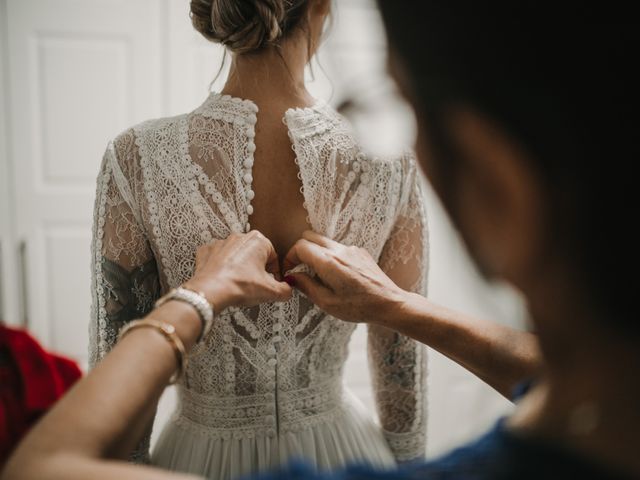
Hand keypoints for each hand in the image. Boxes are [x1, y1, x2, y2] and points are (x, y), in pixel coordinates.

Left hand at [185, 231, 291, 310]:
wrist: (211, 291)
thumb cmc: (240, 286)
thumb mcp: (271, 292)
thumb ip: (286, 290)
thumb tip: (287, 290)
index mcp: (258, 240)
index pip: (273, 256)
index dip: (274, 272)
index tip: (272, 283)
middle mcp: (239, 237)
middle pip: (254, 254)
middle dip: (257, 269)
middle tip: (256, 285)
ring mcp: (221, 243)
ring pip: (236, 255)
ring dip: (239, 267)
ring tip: (239, 284)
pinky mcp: (206, 251)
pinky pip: (217, 258)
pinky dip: (221, 267)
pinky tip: (223, 279)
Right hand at [283, 230, 408, 323]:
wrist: (389, 303)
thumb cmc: (359, 307)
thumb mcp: (327, 303)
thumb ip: (306, 286)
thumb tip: (292, 277)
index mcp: (329, 262)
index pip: (300, 246)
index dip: (289, 257)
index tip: (289, 271)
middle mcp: (340, 250)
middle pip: (310, 236)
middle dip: (300, 250)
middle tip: (299, 268)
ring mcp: (351, 248)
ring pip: (324, 241)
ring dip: (315, 253)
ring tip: (318, 276)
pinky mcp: (360, 252)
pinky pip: (338, 247)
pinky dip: (330, 256)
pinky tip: (336, 276)